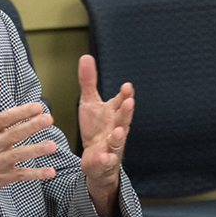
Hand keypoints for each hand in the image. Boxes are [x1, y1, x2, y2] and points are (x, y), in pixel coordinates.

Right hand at [0, 73, 57, 208]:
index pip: (4, 118)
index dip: (21, 112)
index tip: (37, 106)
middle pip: (14, 134)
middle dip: (32, 126)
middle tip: (48, 119)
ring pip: (19, 155)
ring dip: (36, 150)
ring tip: (52, 145)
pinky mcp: (2, 177)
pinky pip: (21, 175)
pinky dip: (36, 174)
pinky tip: (50, 171)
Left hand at [76, 55, 133, 216]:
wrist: (95, 158)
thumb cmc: (96, 128)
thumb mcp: (90, 103)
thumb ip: (88, 82)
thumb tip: (86, 56)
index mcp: (114, 114)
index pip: (122, 102)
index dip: (125, 95)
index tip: (127, 86)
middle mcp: (117, 128)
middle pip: (124, 119)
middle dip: (127, 111)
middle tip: (129, 102)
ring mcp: (112, 145)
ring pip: (118, 140)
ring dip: (119, 135)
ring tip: (118, 130)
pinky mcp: (104, 160)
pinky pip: (106, 159)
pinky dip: (104, 158)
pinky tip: (100, 156)